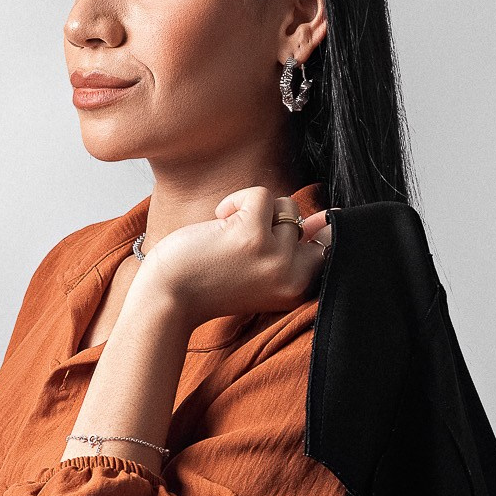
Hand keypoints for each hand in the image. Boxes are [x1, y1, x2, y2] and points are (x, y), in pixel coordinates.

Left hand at [137, 185, 331, 331]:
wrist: (168, 300)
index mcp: (298, 290)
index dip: (305, 234)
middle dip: (273, 224)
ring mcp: (275, 256)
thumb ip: (294, 250)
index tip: (273, 241)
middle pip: (302, 223)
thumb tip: (327, 217)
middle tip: (241, 245)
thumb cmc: (210, 285)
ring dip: (253, 213)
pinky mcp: (252, 235)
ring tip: (228, 236)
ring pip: (284, 207)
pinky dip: (237, 200)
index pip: (326, 248)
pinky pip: (261, 195)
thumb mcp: (263, 273)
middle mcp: (293, 276)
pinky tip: (218, 221)